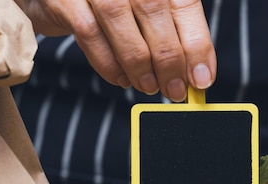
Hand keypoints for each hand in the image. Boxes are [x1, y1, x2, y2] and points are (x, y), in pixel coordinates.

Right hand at [14, 0, 216, 101]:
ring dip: (140, 65)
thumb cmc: (110, 3)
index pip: (185, 3)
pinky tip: (123, 79)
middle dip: (169, 60)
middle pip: (154, 12)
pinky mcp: (65, 0)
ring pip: (121, 23)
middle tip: (175, 90)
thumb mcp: (145, 9)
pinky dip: (109, 65)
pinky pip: (90, 35)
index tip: (202, 78)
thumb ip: (171, 33)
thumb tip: (196, 72)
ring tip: (150, 86)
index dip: (197, 44)